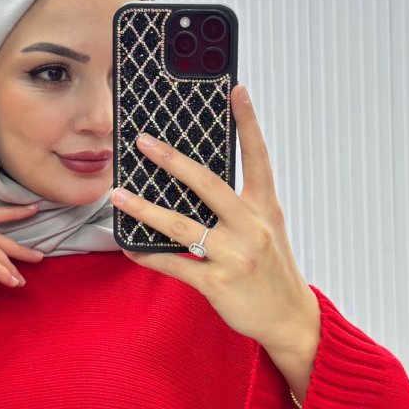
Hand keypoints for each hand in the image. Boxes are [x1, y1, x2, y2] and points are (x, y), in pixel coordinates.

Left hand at [111, 84, 319, 388]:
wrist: (290, 319)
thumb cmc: (273, 271)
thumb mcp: (267, 230)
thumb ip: (241, 206)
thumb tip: (197, 182)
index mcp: (265, 209)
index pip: (258, 157)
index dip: (248, 122)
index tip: (236, 90)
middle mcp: (251, 227)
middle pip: (208, 185)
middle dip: (173, 161)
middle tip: (145, 142)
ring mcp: (234, 256)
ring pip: (181, 226)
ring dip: (145, 209)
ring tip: (118, 195)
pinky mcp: (217, 283)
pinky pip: (174, 265)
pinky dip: (148, 255)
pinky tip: (129, 246)